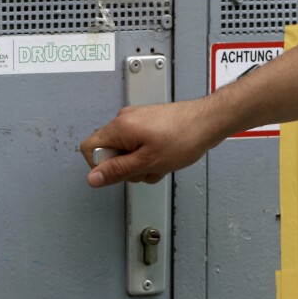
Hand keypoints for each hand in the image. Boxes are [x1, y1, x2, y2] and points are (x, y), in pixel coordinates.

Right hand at [79, 99, 223, 186]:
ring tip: (160, 162)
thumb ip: (117, 171)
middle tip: (146, 167)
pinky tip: (164, 157)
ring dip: (141, 164)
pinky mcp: (148, 123)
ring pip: (126, 152)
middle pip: (109, 153)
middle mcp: (124, 119)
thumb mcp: (147, 162)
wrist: (208, 122)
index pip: (90, 149)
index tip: (122, 171)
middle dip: (127, 168)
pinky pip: (139, 146)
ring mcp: (137, 120)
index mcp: (119, 127)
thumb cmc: (184, 137)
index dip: (102, 167)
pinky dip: (149, 156)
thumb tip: (92, 178)